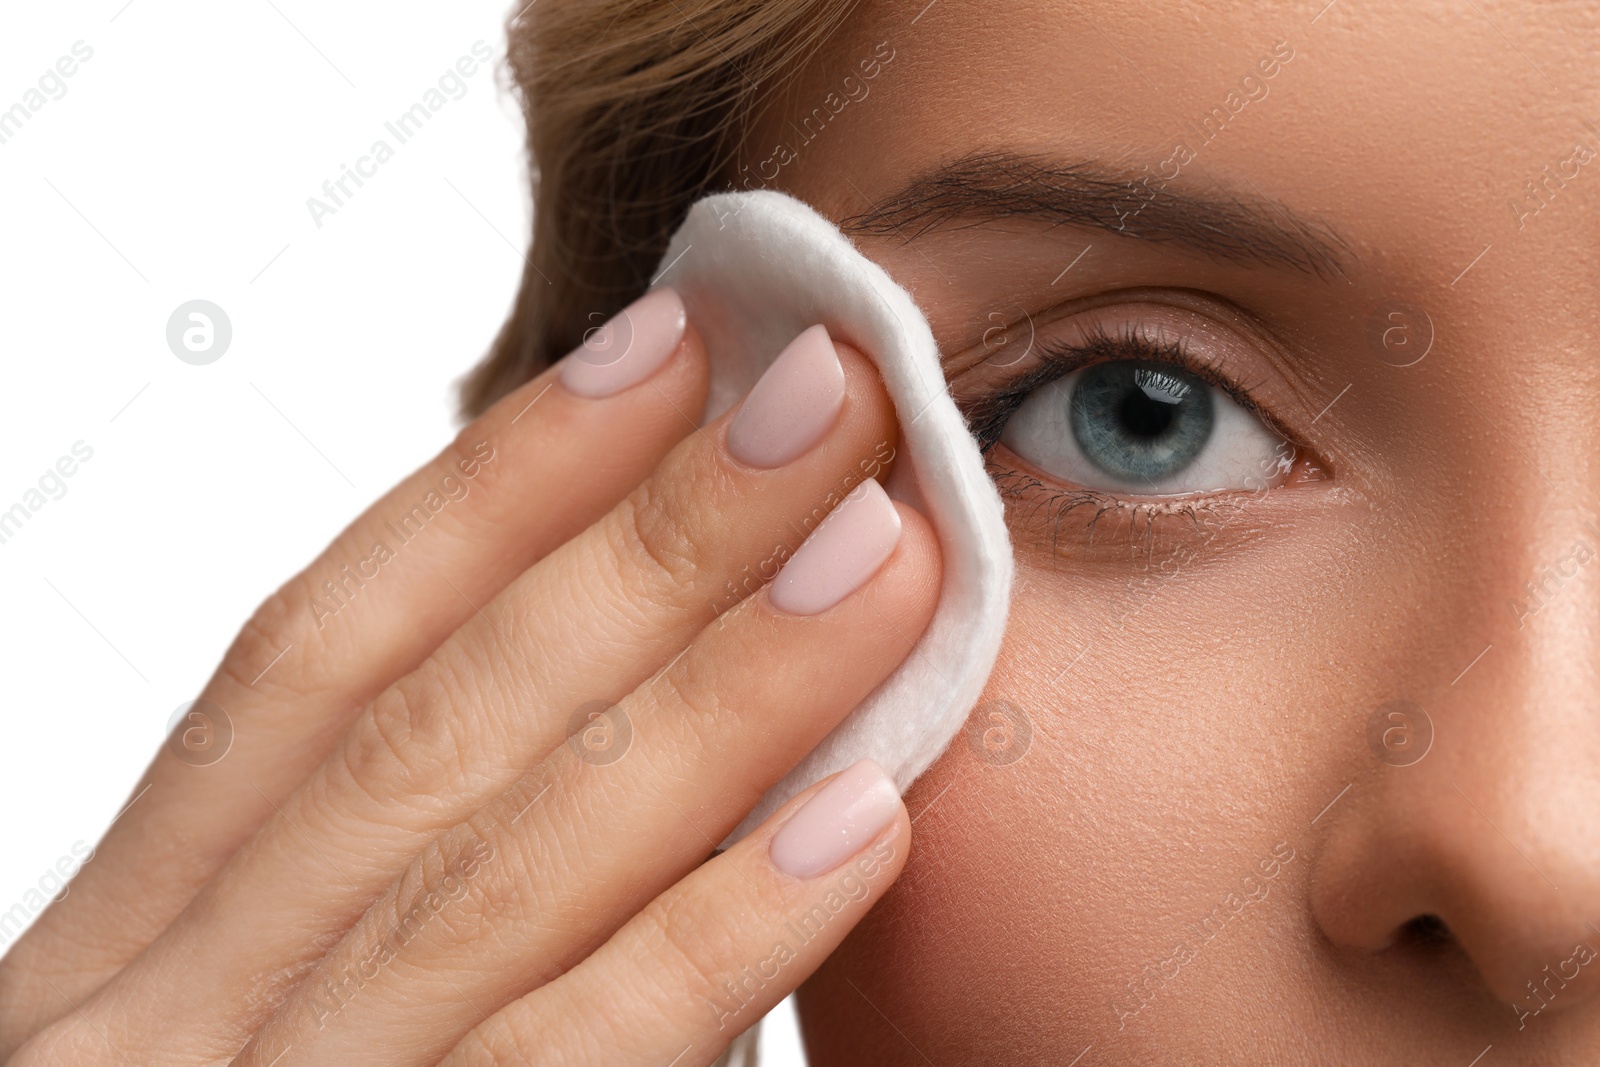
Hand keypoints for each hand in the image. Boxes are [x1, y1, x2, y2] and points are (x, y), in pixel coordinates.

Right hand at [0, 290, 939, 1065]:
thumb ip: (399, 884)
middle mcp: (158, 1019)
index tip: (656, 353)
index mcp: (126, 948)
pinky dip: (705, 948)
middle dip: (639, 541)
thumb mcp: (252, 1021)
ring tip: (877, 553)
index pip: (317, 653)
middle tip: (821, 398)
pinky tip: (854, 829)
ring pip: (500, 864)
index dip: (491, 485)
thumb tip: (615, 686)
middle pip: (433, 721)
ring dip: (712, 695)